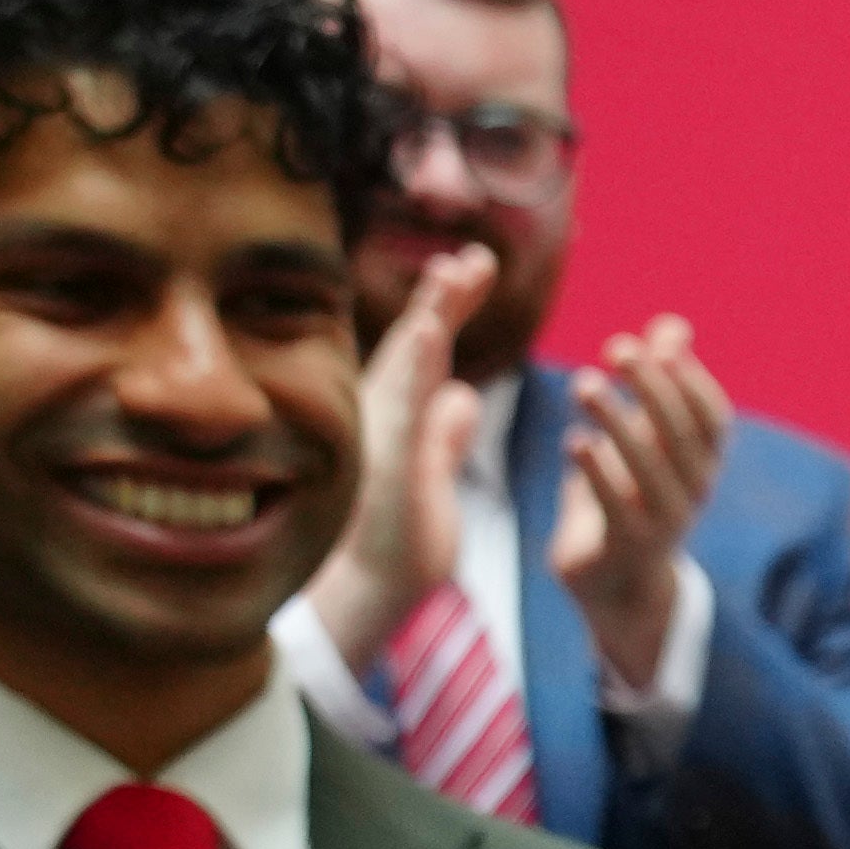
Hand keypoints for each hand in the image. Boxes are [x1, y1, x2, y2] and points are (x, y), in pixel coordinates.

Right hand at [304, 248, 496, 680]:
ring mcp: (381, 437)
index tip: (478, 267)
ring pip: (405, 364)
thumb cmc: (398, 542)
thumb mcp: (436, 478)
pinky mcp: (386, 463)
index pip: (431, 350)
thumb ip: (446, 436)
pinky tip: (430, 331)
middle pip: (417, 343)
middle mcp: (386, 418)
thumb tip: (463, 397)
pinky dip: (414, 367)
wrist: (371, 591)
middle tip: (476, 257)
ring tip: (456, 272)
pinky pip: (401, 407)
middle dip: (444, 296)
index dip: (452, 306)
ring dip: (430, 316)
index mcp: (402, 419)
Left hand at [546, 318, 733, 695]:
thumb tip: (673, 326)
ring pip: (651, 468)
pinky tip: (574, 441)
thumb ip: (660, 383)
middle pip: (682, 434)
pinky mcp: (627, 546)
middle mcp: (693, 491)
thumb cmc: (630, 494)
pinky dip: (598, 473)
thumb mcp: (647, 437)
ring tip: (583, 384)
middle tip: (616, 347)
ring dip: (618, 422)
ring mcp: (665, 521)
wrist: (619, 583)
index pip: (713, 417)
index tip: (659, 342)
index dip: (691, 378)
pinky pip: (617, 508)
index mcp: (702, 462)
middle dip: (652, 386)